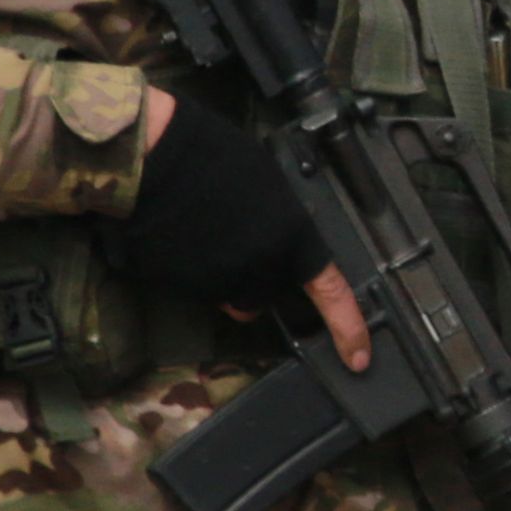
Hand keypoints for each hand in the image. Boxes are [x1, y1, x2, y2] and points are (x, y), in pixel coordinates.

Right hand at [122, 88, 371, 371]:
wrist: (152, 153)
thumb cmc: (211, 153)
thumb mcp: (268, 182)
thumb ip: (282, 223)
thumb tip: (279, 238)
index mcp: (292, 239)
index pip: (331, 294)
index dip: (348, 328)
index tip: (358, 358)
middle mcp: (260, 267)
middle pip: (264, 296)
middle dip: (253, 279)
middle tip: (234, 239)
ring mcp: (218, 281)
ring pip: (228, 296)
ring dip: (222, 277)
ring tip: (203, 233)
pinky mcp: (181, 287)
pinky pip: (194, 289)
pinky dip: (189, 272)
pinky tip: (180, 237)